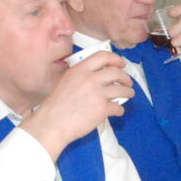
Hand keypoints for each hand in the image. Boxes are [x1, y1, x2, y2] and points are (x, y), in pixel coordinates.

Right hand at [20, 51, 134, 158]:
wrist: (52, 123)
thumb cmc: (55, 107)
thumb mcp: (65, 81)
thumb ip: (80, 75)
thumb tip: (96, 75)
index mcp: (79, 70)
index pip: (102, 56)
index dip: (115, 59)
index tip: (120, 63)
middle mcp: (90, 79)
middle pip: (116, 72)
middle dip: (125, 77)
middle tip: (127, 81)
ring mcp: (97, 93)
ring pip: (121, 89)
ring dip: (128, 92)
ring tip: (129, 94)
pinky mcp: (102, 108)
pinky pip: (118, 107)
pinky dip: (120, 109)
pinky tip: (118, 110)